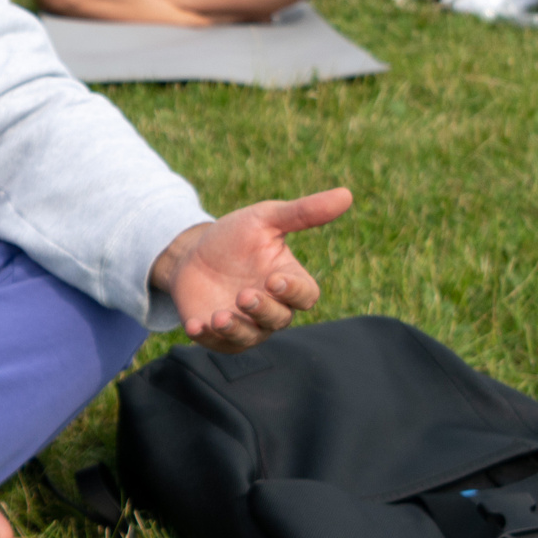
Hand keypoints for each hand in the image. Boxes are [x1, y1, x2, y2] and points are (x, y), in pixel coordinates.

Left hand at [151, 188, 353, 351]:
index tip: (274, 280)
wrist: (191, 253)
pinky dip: (205, 337)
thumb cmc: (235, 237)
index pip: (306, 295)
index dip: (294, 291)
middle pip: (279, 319)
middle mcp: (272, 308)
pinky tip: (194, 325)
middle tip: (243, 295)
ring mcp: (246, 325)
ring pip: (250, 337)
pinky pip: (217, 343)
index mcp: (288, 281)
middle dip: (262, 309)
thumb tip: (347, 194)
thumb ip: (303, 212)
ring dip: (235, 329)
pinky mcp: (218, 336)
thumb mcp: (265, 219)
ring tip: (218, 317)